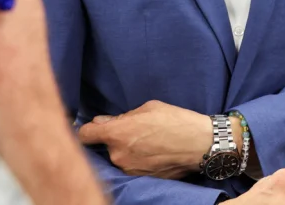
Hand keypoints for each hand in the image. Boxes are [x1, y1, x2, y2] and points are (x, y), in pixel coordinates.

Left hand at [78, 100, 210, 178]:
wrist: (200, 144)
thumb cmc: (176, 121)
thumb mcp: (149, 108)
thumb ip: (121, 116)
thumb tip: (102, 122)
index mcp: (116, 133)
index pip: (84, 134)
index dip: (88, 130)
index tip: (94, 129)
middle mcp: (117, 154)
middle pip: (106, 146)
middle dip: (117, 139)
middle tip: (137, 132)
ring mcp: (128, 169)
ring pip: (120, 157)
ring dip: (128, 151)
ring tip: (150, 143)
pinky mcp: (140, 178)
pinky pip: (132, 167)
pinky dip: (139, 160)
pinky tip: (156, 153)